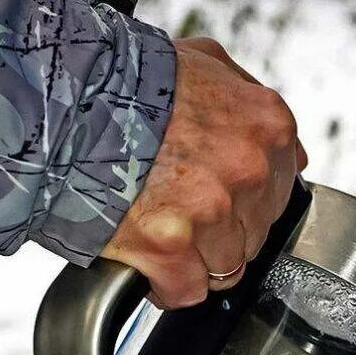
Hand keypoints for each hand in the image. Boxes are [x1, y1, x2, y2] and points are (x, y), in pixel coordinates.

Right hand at [102, 37, 307, 308]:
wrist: (64, 102)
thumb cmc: (127, 80)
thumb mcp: (203, 63)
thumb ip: (248, 102)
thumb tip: (290, 151)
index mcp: (266, 126)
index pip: (279, 189)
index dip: (243, 199)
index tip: (217, 195)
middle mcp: (248, 170)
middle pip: (254, 233)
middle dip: (220, 230)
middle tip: (176, 207)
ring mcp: (211, 212)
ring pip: (224, 267)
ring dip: (194, 259)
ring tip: (157, 228)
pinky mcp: (171, 249)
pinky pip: (186, 291)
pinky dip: (165, 284)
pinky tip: (146, 259)